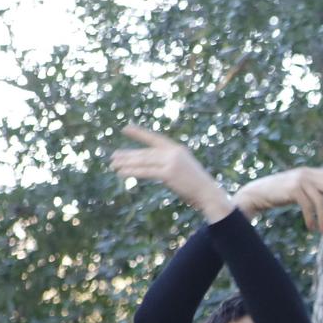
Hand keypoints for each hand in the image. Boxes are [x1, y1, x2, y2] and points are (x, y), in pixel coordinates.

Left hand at [109, 126, 232, 220]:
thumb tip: (149, 165)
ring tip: (113, 165)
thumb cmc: (197, 185)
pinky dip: (132, 172)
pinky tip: (121, 173)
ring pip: (143, 162)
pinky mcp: (168, 173)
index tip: (125, 128)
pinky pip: (146, 172)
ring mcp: (171, 162)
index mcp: (178, 149)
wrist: (209, 194)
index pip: (155, 139)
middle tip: (113, 156)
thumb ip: (168, 163)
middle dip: (128, 155)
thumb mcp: (184, 168)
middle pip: (146, 153)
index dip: (140, 133)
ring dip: (126, 163)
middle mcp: (174, 152)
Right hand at [233, 167, 322, 231]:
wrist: (257, 194)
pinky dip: (311, 219)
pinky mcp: (294, 189)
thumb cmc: (278, 193)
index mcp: (309, 172)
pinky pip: (308, 207)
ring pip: (319, 202)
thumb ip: (311, 190)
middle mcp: (306, 173)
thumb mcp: (298, 189)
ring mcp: (300, 180)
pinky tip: (312, 229)